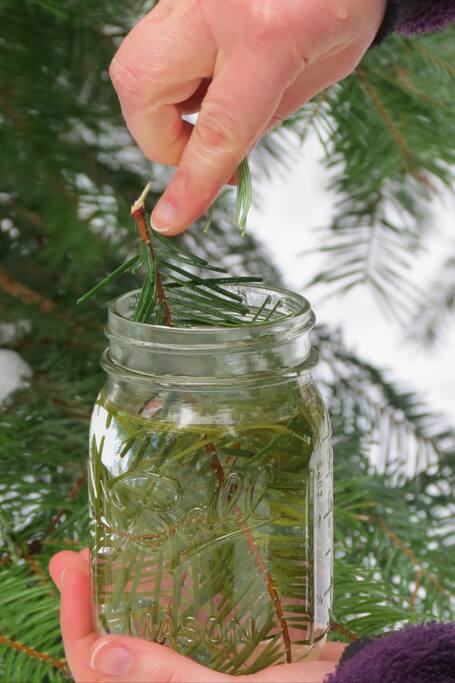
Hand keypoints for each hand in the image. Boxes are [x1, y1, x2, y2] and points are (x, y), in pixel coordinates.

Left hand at [49, 549, 344, 682]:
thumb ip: (166, 677)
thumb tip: (98, 654)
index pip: (96, 672)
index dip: (76, 620)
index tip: (70, 567)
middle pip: (111, 651)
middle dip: (88, 602)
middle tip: (73, 556)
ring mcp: (196, 674)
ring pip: (142, 635)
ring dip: (121, 595)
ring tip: (105, 553)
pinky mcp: (221, 656)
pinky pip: (179, 625)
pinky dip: (164, 598)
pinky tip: (160, 568)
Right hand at [109, 0, 385, 234]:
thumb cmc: (344, 3)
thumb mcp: (321, 73)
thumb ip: (259, 119)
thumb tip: (215, 160)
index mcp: (267, 34)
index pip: (216, 127)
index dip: (191, 183)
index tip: (171, 221)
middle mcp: (212, 5)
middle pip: (140, 87)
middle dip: (157, 136)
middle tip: (198, 149)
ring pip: (134, 67)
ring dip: (161, 109)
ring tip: (211, 107)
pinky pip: (152, 48)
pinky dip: (169, 80)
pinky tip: (208, 77)